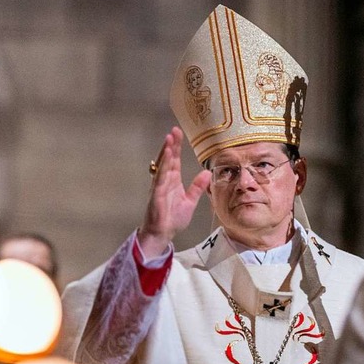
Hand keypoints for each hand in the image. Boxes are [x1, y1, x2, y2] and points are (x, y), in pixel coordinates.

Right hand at [137, 127, 210, 257]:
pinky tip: (166, 155)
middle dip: (171, 144)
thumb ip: (197, 187)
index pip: (175, 161)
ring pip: (163, 164)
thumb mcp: (190, 202)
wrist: (162, 234)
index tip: (178, 134)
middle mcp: (165, 181)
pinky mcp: (156, 193)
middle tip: (175, 130)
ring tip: (170, 137)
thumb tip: (207, 173)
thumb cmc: (173, 219)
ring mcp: (159, 186)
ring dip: (166, 151)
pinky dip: (163, 164)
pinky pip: (160, 176)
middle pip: (168, 159)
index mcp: (172, 182)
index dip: (176, 147)